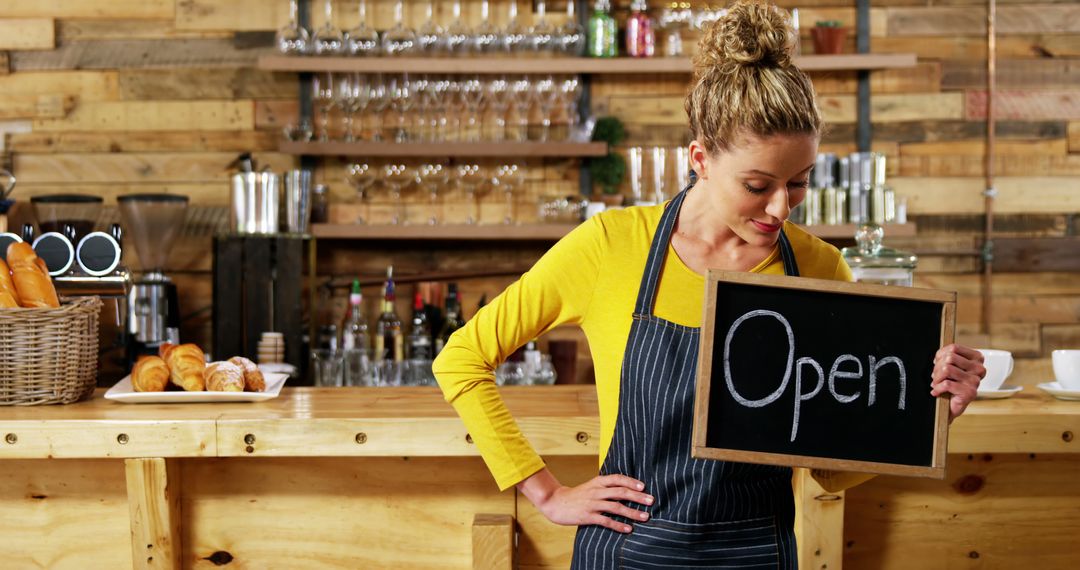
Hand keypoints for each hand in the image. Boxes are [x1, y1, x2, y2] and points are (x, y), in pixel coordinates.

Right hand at [517, 469, 653, 533]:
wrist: (555, 502)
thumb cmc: (576, 495)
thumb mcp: (591, 486)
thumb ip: (605, 486)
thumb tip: (625, 488)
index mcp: (598, 482)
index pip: (617, 478)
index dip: (631, 482)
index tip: (643, 487)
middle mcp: (596, 491)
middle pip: (621, 492)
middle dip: (638, 497)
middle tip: (651, 501)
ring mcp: (592, 504)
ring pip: (616, 507)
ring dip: (632, 512)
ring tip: (645, 517)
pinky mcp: (588, 516)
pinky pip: (606, 521)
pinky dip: (618, 525)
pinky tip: (628, 529)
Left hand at [930, 343, 985, 421]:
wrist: (950, 406)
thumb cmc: (950, 384)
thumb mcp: (949, 365)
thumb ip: (947, 356)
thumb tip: (940, 356)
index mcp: (977, 358)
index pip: (954, 348)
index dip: (940, 355)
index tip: (937, 363)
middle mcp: (979, 369)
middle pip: (949, 358)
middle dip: (937, 367)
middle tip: (935, 376)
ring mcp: (975, 381)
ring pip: (947, 369)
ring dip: (936, 378)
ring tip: (936, 384)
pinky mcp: (970, 392)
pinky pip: (946, 384)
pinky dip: (937, 388)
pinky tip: (937, 392)